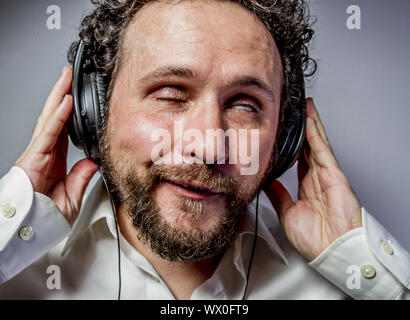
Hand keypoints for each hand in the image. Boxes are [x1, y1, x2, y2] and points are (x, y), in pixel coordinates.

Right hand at [15, 67, 97, 225]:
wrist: (29, 231)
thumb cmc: (46, 217)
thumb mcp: (72, 196)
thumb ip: (81, 177)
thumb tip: (93, 162)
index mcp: (53, 161)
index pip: (63, 130)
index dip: (70, 113)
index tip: (77, 99)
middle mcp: (44, 153)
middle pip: (55, 118)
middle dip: (62, 96)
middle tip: (69, 77)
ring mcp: (37, 153)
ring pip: (50, 119)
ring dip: (59, 97)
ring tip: (66, 79)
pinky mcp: (33, 157)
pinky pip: (49, 132)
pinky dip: (58, 116)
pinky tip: (66, 101)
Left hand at [264, 98, 361, 260]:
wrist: (331, 250)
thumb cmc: (315, 238)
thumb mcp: (288, 213)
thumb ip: (278, 196)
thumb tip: (266, 183)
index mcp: (308, 187)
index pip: (299, 160)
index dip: (292, 145)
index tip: (283, 134)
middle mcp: (318, 177)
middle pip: (308, 146)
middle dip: (301, 129)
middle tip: (293, 113)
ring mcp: (327, 174)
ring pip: (316, 142)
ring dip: (310, 124)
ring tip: (303, 106)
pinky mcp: (334, 173)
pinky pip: (322, 148)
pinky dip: (315, 132)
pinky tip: (309, 119)